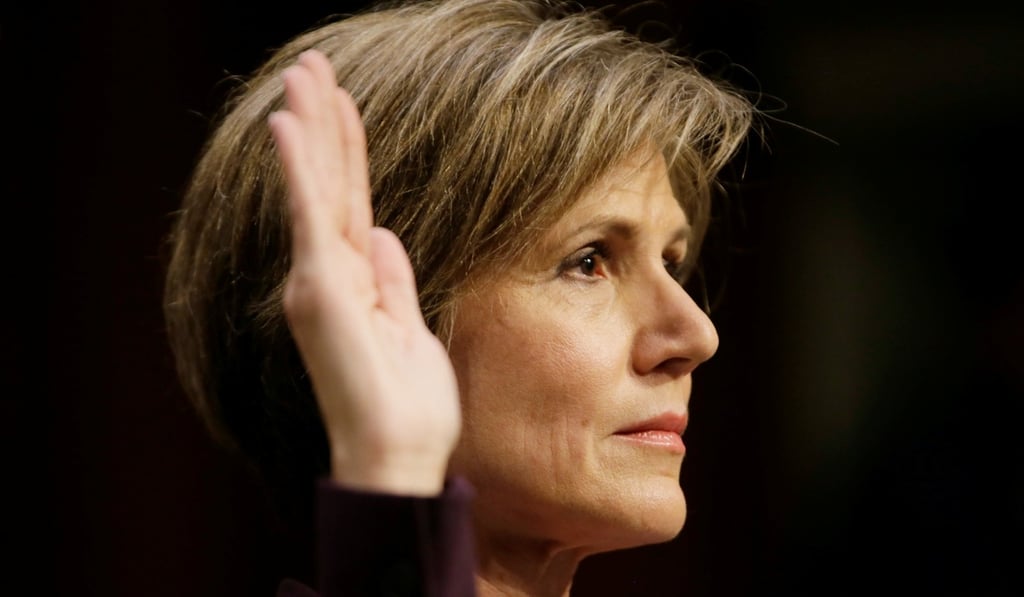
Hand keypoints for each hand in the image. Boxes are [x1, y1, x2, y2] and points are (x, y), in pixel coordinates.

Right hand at [268, 50, 460, 495]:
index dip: (348, 151)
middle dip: (324, 122)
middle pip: (331, 185)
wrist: (396, 453)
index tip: (343, 103)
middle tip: (312, 65)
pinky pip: (311, 217)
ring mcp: (321, 281)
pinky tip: (290, 124)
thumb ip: (393, 280)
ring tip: (302, 73)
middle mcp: (330, 276)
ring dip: (311, 128)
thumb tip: (383, 236)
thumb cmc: (409, 406)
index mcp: (356, 282)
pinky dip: (301, 170)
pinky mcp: (321, 289)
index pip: (351, 203)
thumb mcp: (411, 327)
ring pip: (318, 189)